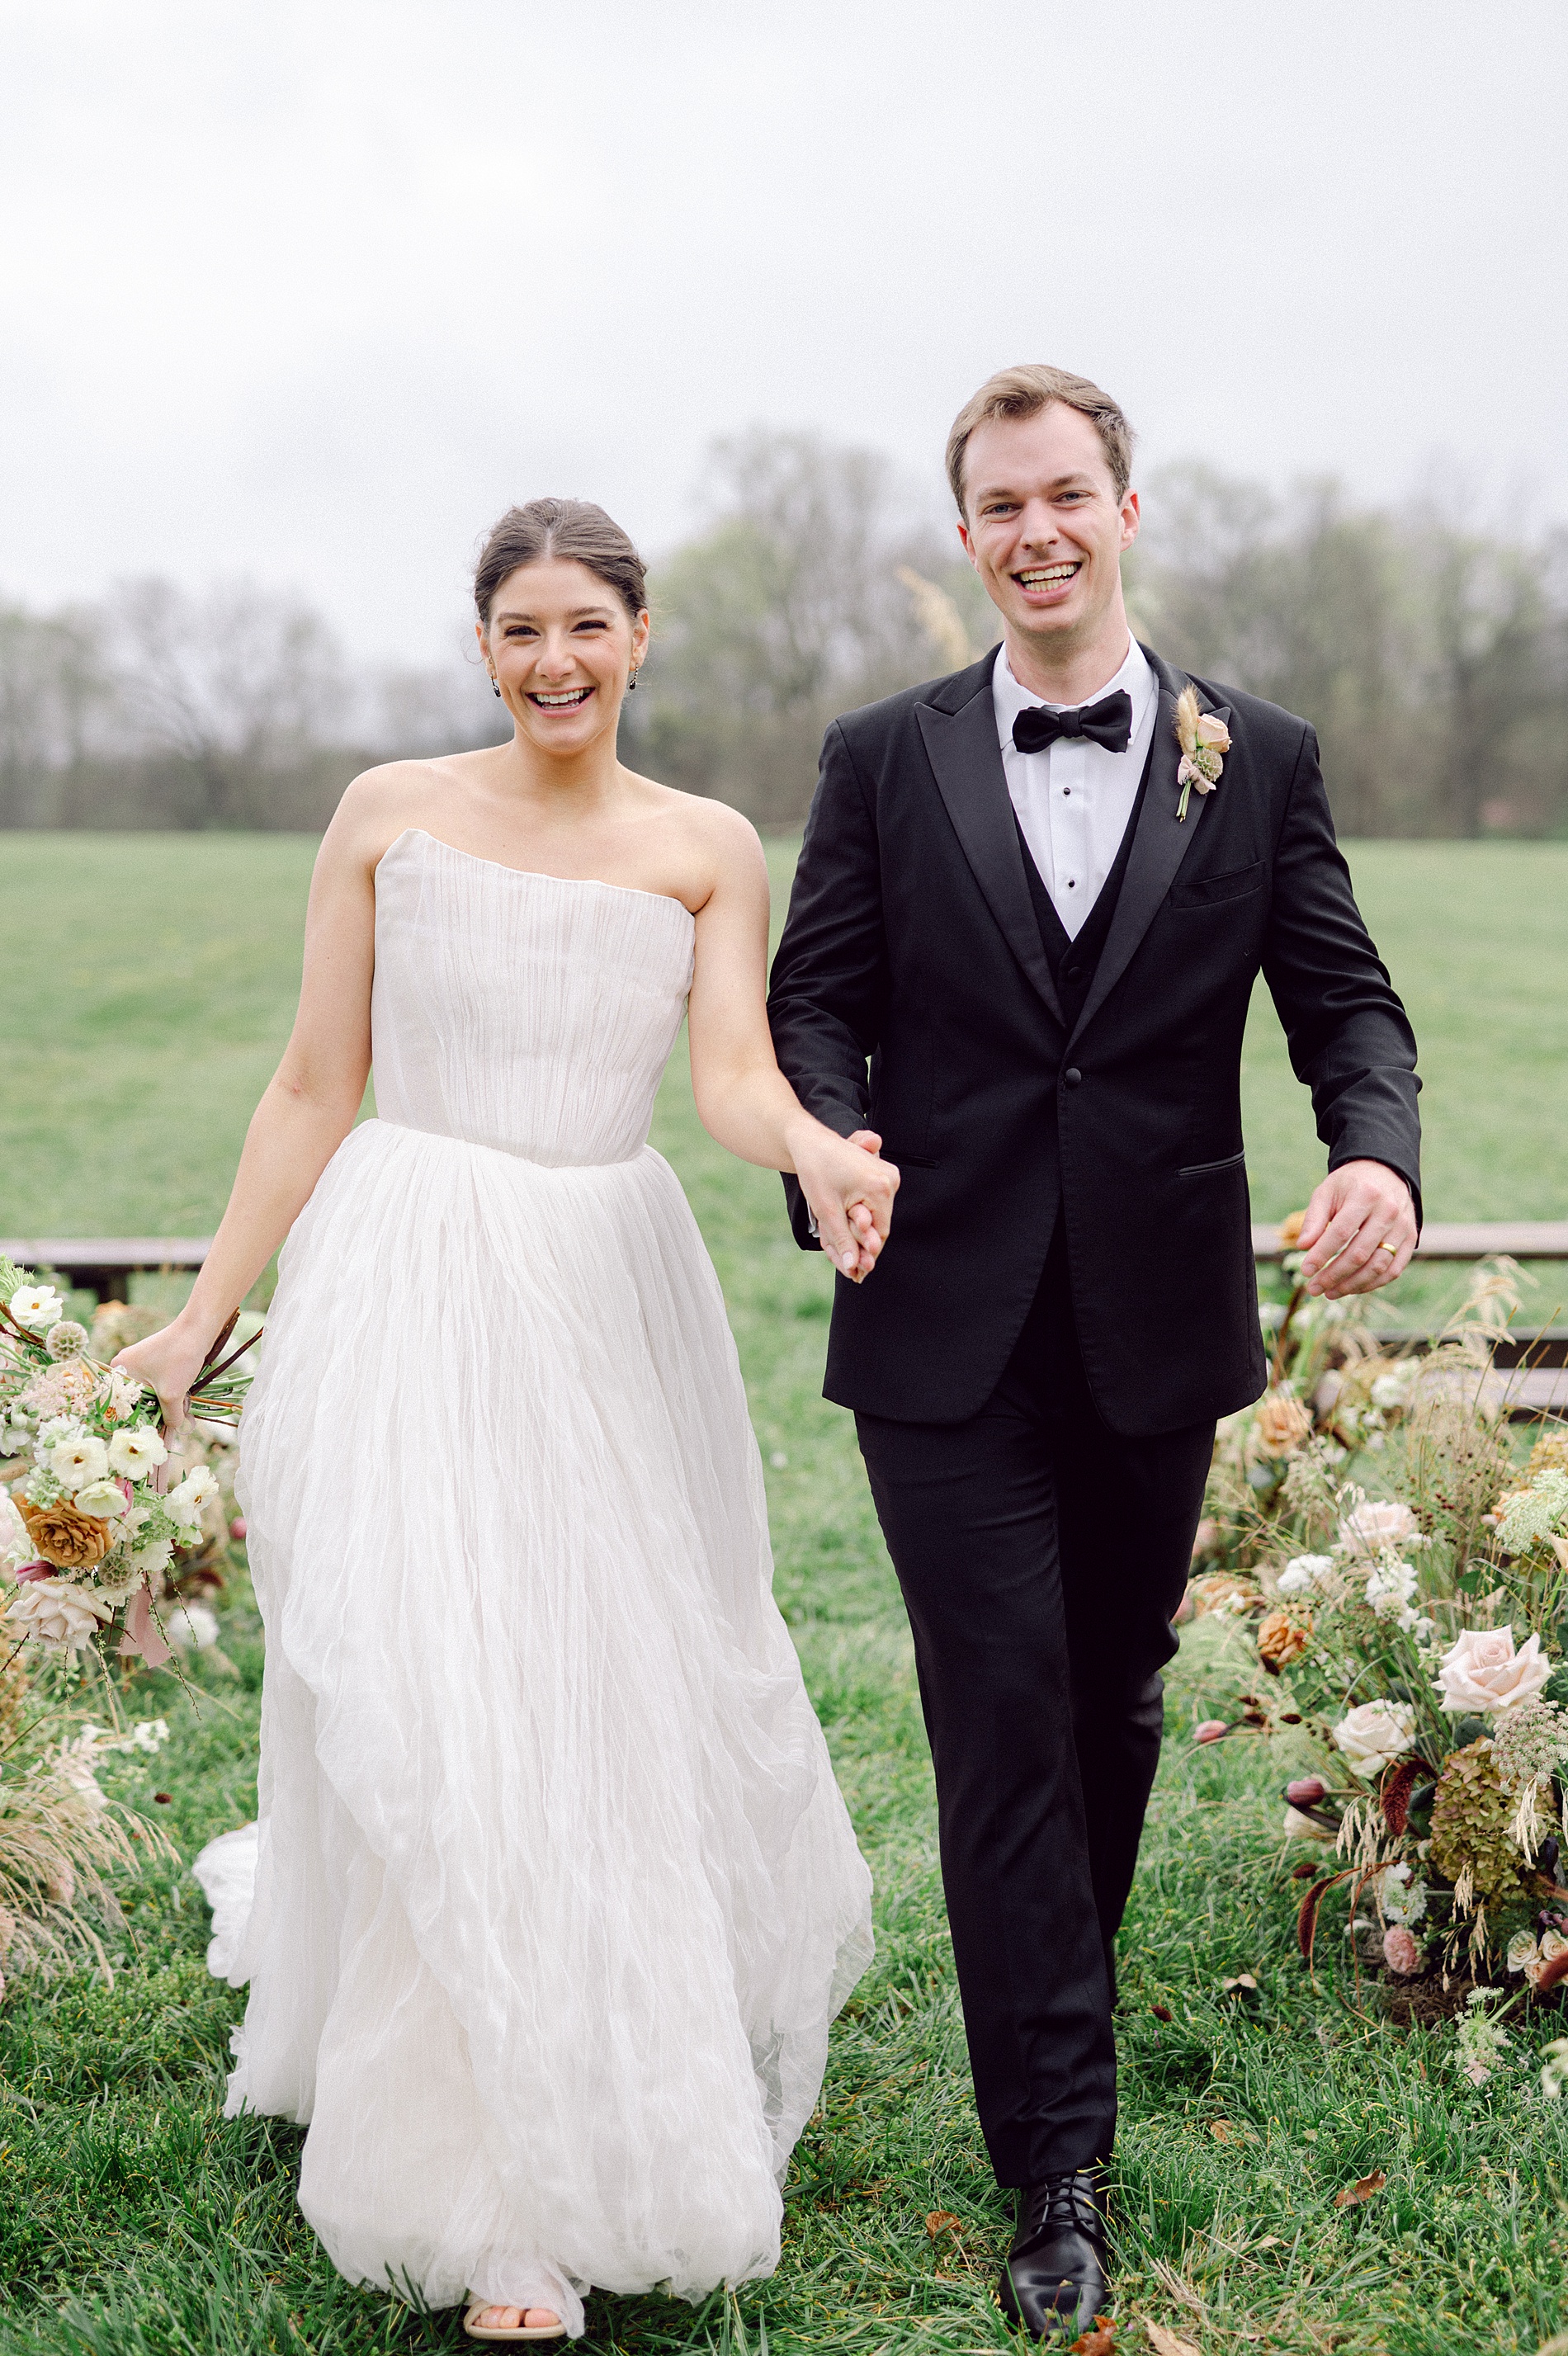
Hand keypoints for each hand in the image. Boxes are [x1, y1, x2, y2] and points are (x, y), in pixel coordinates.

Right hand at [112, 1318, 214, 1443]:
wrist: (199, 1329)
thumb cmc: (179, 1358)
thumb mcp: (172, 1394)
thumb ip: (170, 1417)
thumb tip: (174, 1430)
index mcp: (119, 1371)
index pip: (121, 1405)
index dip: (134, 1422)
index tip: (145, 1437)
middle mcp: (125, 1366)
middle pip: (136, 1401)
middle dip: (153, 1415)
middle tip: (166, 1432)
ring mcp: (140, 1363)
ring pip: (150, 1394)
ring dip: (164, 1406)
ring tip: (178, 1417)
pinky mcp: (155, 1362)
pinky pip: (158, 1385)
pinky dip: (169, 1395)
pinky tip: (182, 1405)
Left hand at [793, 1124, 899, 1281]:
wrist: (810, 1141)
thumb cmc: (816, 1170)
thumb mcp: (827, 1211)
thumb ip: (843, 1240)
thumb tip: (853, 1269)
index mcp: (880, 1187)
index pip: (881, 1233)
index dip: (867, 1255)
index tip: (857, 1276)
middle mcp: (890, 1179)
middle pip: (880, 1225)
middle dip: (861, 1246)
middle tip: (851, 1273)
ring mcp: (887, 1175)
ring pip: (877, 1216)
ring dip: (860, 1232)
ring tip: (844, 1254)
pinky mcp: (880, 1174)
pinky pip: (874, 1204)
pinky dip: (860, 1217)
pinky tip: (847, 1231)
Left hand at [1297, 1160, 1416, 1297]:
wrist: (1385, 1171)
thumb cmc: (1350, 1184)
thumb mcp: (1327, 1192)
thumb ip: (1314, 1219)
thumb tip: (1303, 1246)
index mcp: (1365, 1195)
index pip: (1341, 1232)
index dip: (1322, 1254)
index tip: (1306, 1270)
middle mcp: (1388, 1211)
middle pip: (1360, 1253)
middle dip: (1334, 1275)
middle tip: (1314, 1288)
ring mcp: (1403, 1226)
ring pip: (1378, 1266)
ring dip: (1352, 1284)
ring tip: (1330, 1292)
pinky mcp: (1411, 1238)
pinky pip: (1394, 1269)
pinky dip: (1373, 1283)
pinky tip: (1352, 1288)